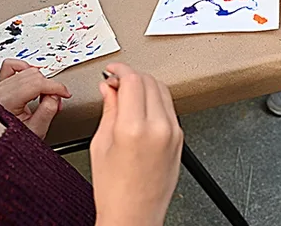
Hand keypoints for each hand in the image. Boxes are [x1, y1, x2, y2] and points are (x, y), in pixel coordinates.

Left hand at [0, 59, 71, 138]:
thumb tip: (55, 95)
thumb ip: (48, 110)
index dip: (56, 86)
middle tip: (56, 100)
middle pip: (34, 75)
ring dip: (41, 80)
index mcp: (6, 102)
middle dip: (50, 86)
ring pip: (27, 70)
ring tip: (45, 95)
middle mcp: (0, 91)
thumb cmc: (14, 140)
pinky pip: (12, 66)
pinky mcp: (0, 85)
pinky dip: (26, 68)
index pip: (36, 83)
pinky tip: (33, 80)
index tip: (65, 93)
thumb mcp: (36, 130)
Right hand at [91, 63, 182, 225]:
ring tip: (128, 94)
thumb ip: (109, 109)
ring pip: (162, 90)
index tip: (112, 70)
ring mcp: (172, 132)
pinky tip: (141, 107)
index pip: (133, 80)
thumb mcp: (101, 144)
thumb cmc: (115, 191)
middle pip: (149, 81)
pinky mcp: (179, 138)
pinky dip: (155, 100)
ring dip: (145, 85)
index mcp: (134, 128)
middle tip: (116, 81)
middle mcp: (158, 127)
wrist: (134, 216)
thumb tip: (109, 88)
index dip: (120, 70)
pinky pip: (169, 107)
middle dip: (132, 76)